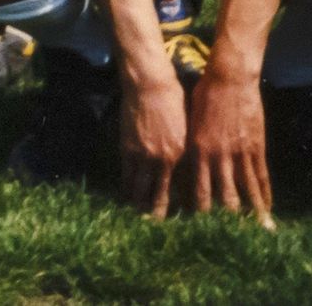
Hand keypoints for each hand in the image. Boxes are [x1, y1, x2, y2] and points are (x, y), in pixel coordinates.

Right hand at [117, 69, 187, 219]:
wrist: (149, 84)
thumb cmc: (174, 101)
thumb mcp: (186, 129)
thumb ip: (184, 153)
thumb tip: (184, 172)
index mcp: (179, 155)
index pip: (177, 188)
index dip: (175, 206)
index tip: (177, 220)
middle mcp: (160, 160)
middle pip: (155, 196)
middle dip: (154, 214)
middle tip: (154, 227)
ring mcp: (141, 155)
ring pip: (137, 190)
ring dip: (137, 205)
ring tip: (138, 217)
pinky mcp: (126, 148)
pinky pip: (125, 176)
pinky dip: (126, 188)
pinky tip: (127, 196)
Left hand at [186, 69, 273, 225]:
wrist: (229, 78)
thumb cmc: (204, 97)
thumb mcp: (190, 123)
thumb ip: (191, 147)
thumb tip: (186, 166)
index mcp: (198, 151)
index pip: (199, 190)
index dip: (200, 213)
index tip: (198, 231)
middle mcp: (219, 156)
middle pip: (225, 197)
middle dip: (227, 221)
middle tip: (230, 241)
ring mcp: (240, 152)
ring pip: (248, 191)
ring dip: (253, 214)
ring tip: (259, 235)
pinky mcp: (256, 146)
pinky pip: (261, 175)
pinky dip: (265, 193)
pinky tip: (269, 208)